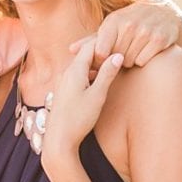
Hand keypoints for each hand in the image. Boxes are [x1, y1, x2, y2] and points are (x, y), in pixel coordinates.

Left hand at [40, 38, 122, 166]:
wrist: (59, 140)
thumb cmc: (78, 119)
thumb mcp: (97, 95)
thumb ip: (107, 74)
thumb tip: (119, 55)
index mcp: (74, 70)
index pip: (91, 45)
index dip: (107, 42)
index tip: (122, 42)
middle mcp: (66, 72)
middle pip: (86, 53)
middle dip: (103, 50)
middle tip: (121, 51)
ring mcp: (64, 81)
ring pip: (83, 64)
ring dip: (98, 62)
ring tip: (115, 64)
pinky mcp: (65, 90)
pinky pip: (80, 74)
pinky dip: (92, 72)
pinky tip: (101, 80)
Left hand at [71, 0, 181, 68]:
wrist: (164, 12)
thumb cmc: (130, 22)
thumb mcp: (111, 27)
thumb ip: (91, 41)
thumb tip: (70, 50)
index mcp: (113, 21)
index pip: (101, 51)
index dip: (101, 59)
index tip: (104, 59)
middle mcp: (129, 24)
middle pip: (115, 58)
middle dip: (117, 59)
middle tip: (123, 51)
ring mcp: (145, 31)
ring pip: (130, 61)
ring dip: (130, 59)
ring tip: (134, 49)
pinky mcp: (159, 39)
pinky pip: (143, 60)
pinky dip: (143, 59)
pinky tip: (145, 50)